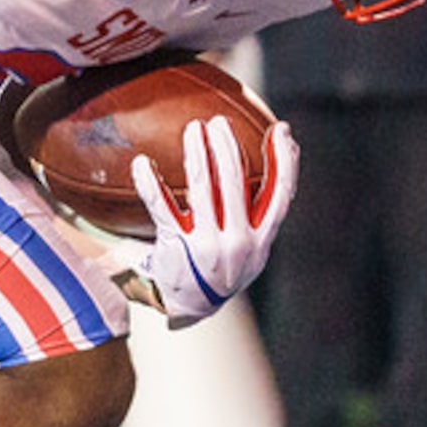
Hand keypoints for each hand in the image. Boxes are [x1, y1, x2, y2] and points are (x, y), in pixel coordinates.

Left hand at [131, 117, 298, 327]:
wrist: (194, 305)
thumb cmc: (224, 263)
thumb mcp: (253, 245)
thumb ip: (261, 210)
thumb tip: (276, 164)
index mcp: (262, 239)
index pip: (281, 194)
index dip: (284, 161)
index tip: (281, 130)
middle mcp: (238, 242)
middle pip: (236, 185)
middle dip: (228, 148)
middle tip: (218, 122)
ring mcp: (207, 245)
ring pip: (203, 190)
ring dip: (198, 155)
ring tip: (193, 129)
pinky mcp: (177, 246)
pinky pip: (161, 208)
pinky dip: (150, 183)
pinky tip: (142, 163)